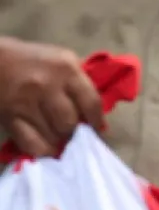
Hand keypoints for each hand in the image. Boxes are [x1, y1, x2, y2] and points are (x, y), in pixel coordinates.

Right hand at [0, 38, 103, 157]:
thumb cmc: (33, 59)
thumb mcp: (62, 59)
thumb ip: (80, 80)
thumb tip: (96, 110)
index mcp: (66, 69)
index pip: (91, 101)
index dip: (97, 120)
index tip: (99, 129)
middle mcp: (48, 86)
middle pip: (70, 122)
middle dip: (74, 131)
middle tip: (74, 132)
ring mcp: (27, 103)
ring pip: (53, 136)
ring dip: (59, 140)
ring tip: (59, 137)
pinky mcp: (10, 118)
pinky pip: (31, 143)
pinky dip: (42, 149)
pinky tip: (46, 147)